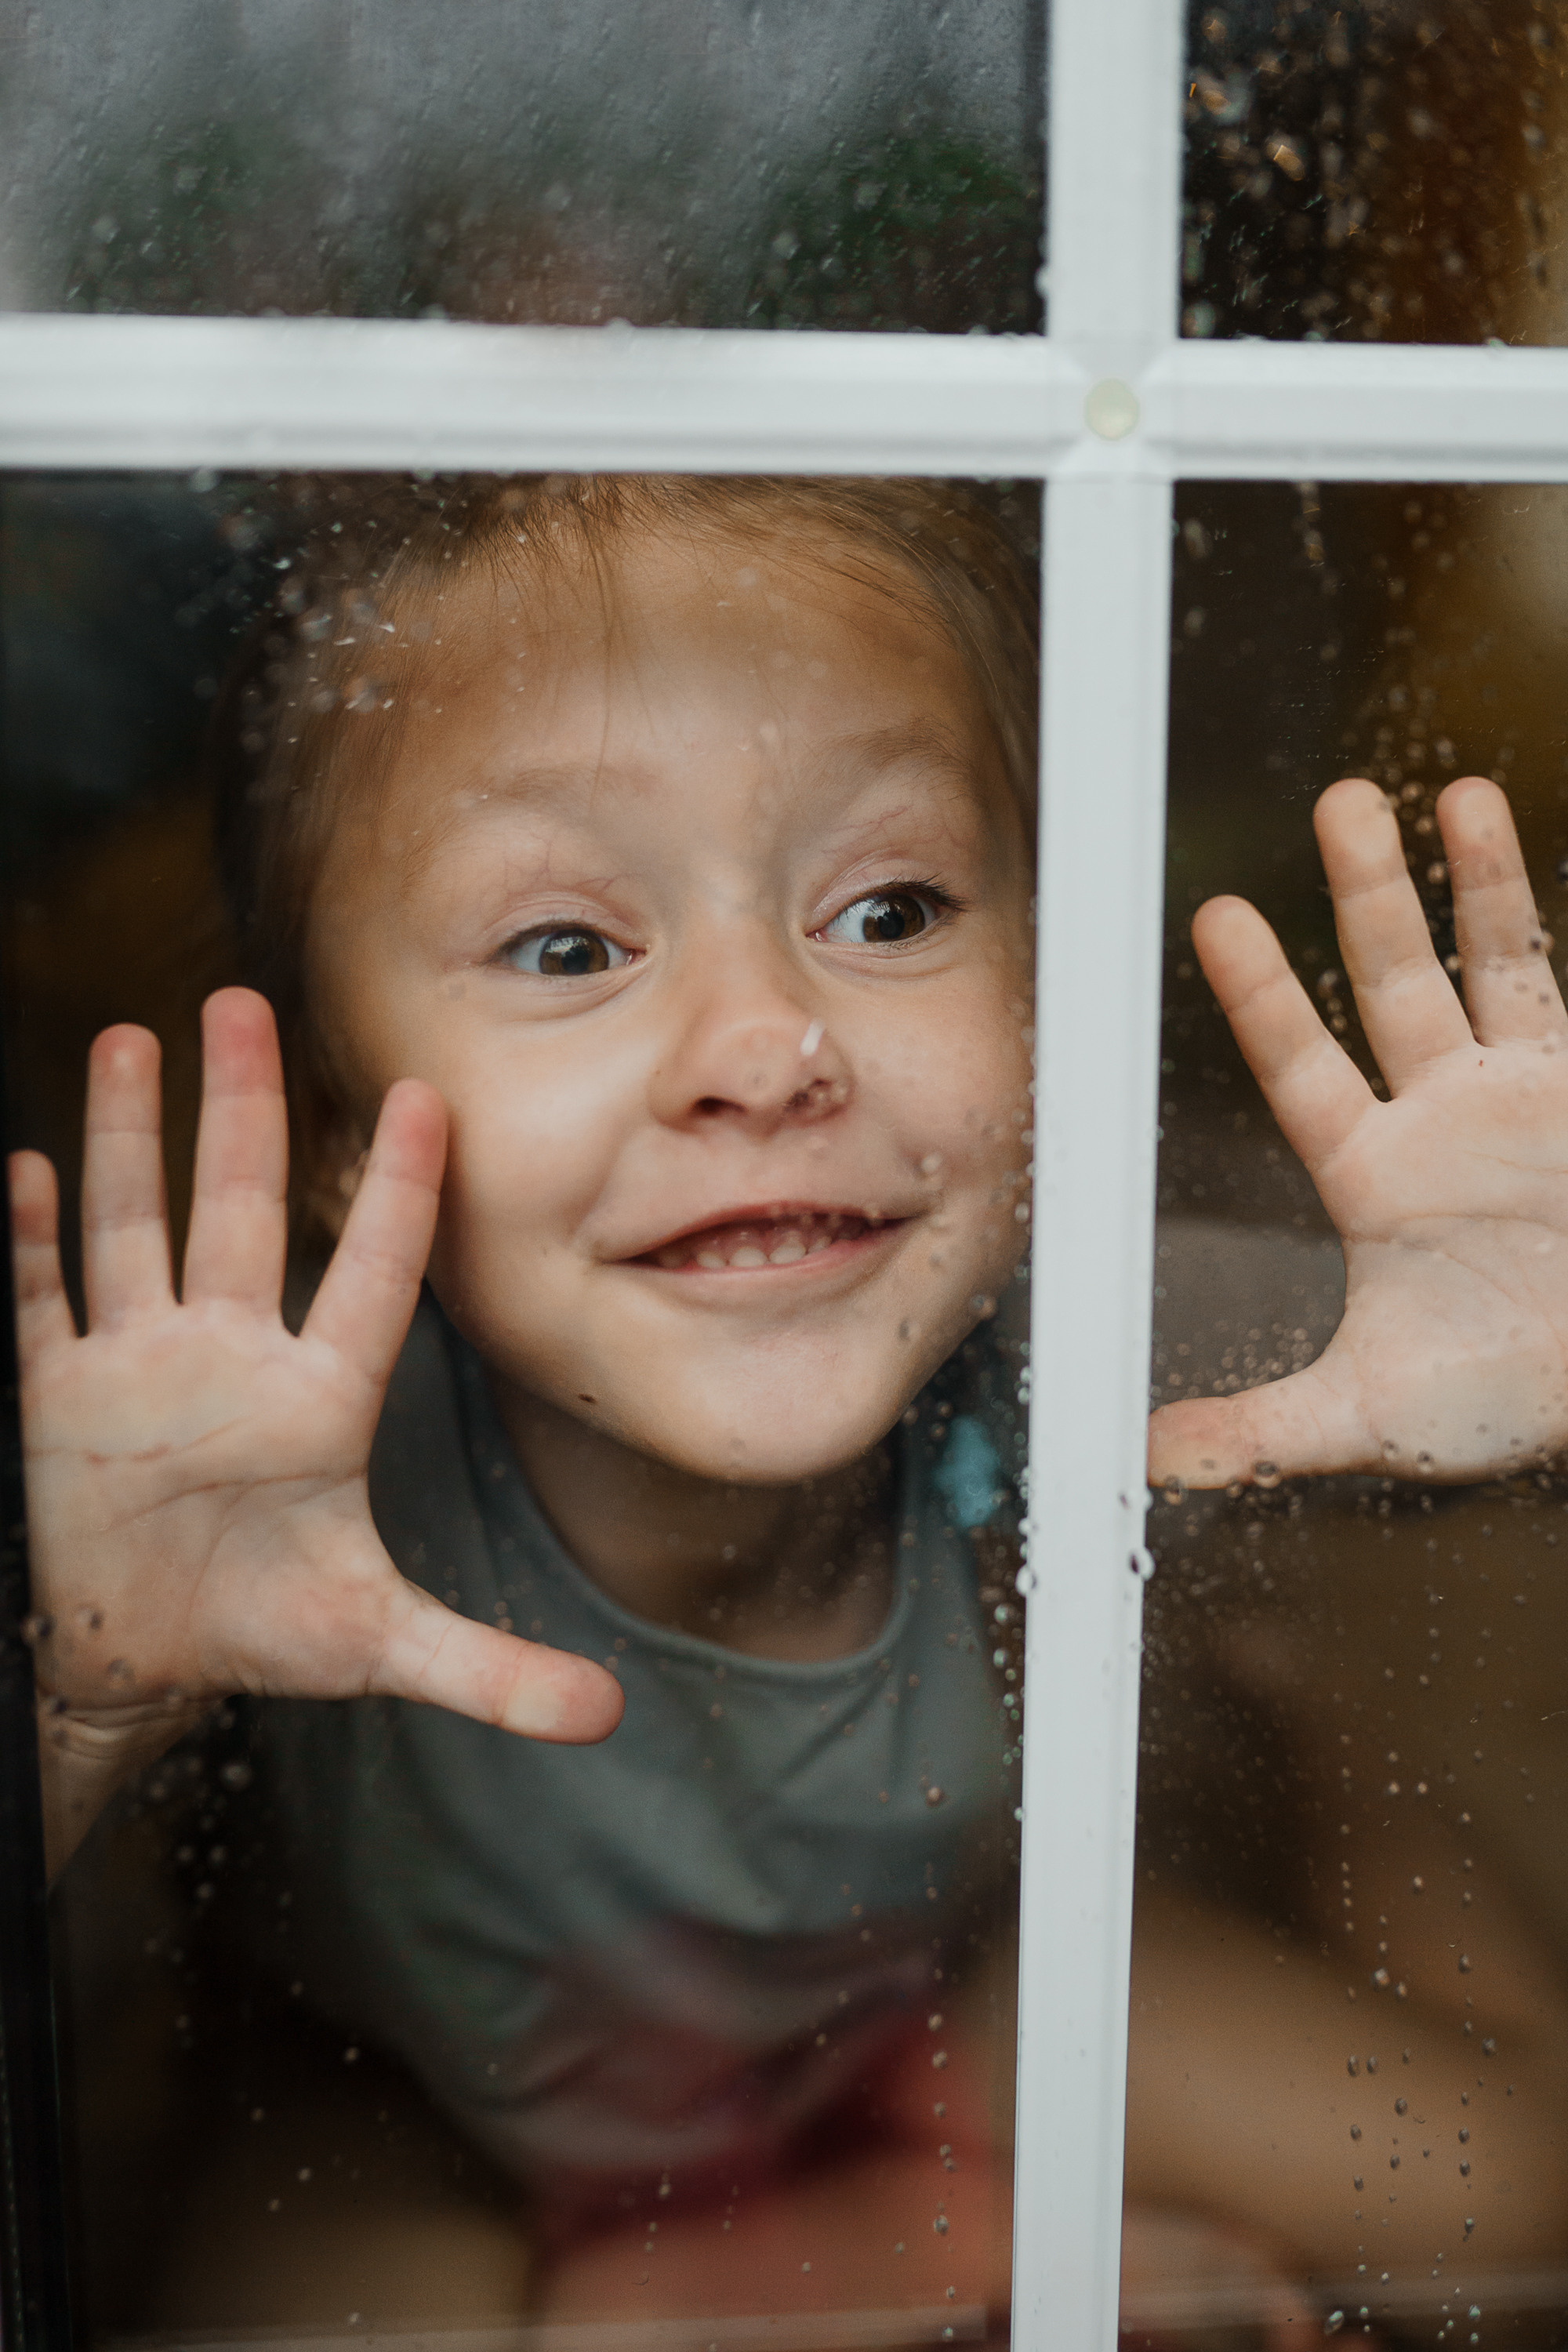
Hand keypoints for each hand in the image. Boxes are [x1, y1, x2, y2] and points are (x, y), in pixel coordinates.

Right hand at [12, 989, 621, 1854]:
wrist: (141, 1657)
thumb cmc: (263, 1630)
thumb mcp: (379, 1645)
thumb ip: (491, 1671)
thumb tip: (610, 1719)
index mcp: (317, 1401)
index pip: (368, 1273)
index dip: (397, 1194)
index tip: (428, 1100)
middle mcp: (229, 1359)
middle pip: (231, 1212)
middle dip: (236, 1111)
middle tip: (243, 1003)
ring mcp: (137, 1368)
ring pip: (131, 1229)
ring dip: (127, 1140)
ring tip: (129, 1041)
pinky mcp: (57, 1397)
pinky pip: (41, 1302)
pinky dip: (29, 1241)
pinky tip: (25, 1168)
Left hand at [1150, 775, 1567, 1488]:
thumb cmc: (1503, 1400)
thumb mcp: (1372, 1418)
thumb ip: (1259, 1430)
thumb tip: (1143, 1462)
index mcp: (1374, 1176)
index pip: (1303, 1064)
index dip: (1263, 992)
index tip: (1217, 916)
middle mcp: (1444, 1116)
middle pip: (1394, 980)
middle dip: (1368, 893)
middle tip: (1337, 801)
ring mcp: (1529, 1096)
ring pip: (1495, 965)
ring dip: (1478, 881)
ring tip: (1451, 793)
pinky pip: (1567, 998)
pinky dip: (1550, 924)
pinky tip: (1534, 843)